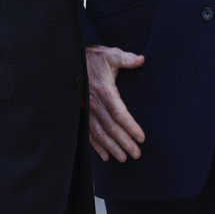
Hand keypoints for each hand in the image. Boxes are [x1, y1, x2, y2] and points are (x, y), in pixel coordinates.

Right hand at [85, 45, 145, 161]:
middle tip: (136, 154)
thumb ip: (125, 58)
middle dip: (124, 142)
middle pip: (111, 127)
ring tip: (123, 158)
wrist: (73, 61)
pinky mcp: (82, 113)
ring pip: (100, 133)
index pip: (119, 113)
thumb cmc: (95, 58)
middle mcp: (95, 103)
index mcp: (105, 91)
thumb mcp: (110, 55)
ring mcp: (87, 110)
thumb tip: (141, 59)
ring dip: (111, 147)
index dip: (130, 126)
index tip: (141, 137)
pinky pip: (89, 133)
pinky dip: (96, 146)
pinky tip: (105, 156)